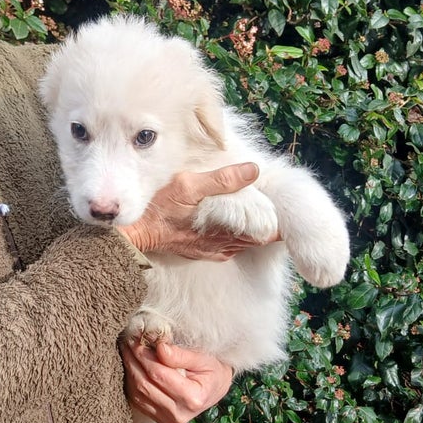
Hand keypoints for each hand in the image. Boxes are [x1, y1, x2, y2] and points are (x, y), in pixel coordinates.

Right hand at [119, 163, 280, 260]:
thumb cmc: (160, 210)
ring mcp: (212, 251)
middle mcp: (223, 247)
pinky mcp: (201, 252)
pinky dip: (235, 237)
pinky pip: (227, 247)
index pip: (266, 233)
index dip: (280, 224)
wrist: (134, 236)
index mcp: (226, 232)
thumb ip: (223, 179)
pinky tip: (232, 226)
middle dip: (267, 226)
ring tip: (260, 216)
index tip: (288, 214)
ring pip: (243, 243)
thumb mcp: (190, 186)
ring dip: (251, 231)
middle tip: (277, 210)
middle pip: (257, 239)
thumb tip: (253, 170)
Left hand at [121, 338, 233, 422]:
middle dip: (133, 360)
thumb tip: (159, 348)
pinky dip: (131, 383)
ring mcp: (168, 421)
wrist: (216, 388)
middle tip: (127, 341)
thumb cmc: (212, 370)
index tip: (135, 338)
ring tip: (127, 351)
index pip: (158, 374)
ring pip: (137, 394)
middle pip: (145, 384)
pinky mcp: (160, 421)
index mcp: (192, 398)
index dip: (143, 355)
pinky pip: (138, 401)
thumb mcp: (203, 358)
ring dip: (129, 370)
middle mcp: (179, 414)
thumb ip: (181, 355)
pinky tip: (132, 367)